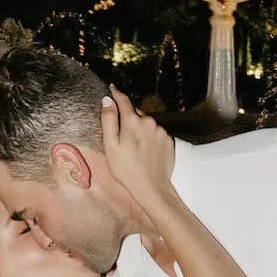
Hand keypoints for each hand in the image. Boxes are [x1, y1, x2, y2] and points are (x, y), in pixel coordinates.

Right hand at [100, 85, 175, 209]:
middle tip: (121, 136)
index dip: (116, 94)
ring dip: (140, 129)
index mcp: (133, 121)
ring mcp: (161, 131)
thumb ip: (108, 120)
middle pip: (136, 113)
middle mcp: (149, 122)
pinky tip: (145, 152)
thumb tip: (107, 100)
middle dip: (128, 119)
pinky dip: (150, 138)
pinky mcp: (169, 141)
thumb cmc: (127, 169)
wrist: (151, 187)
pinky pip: (156, 134)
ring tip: (134, 148)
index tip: (112, 89)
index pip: (123, 100)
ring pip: (147, 124)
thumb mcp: (110, 145)